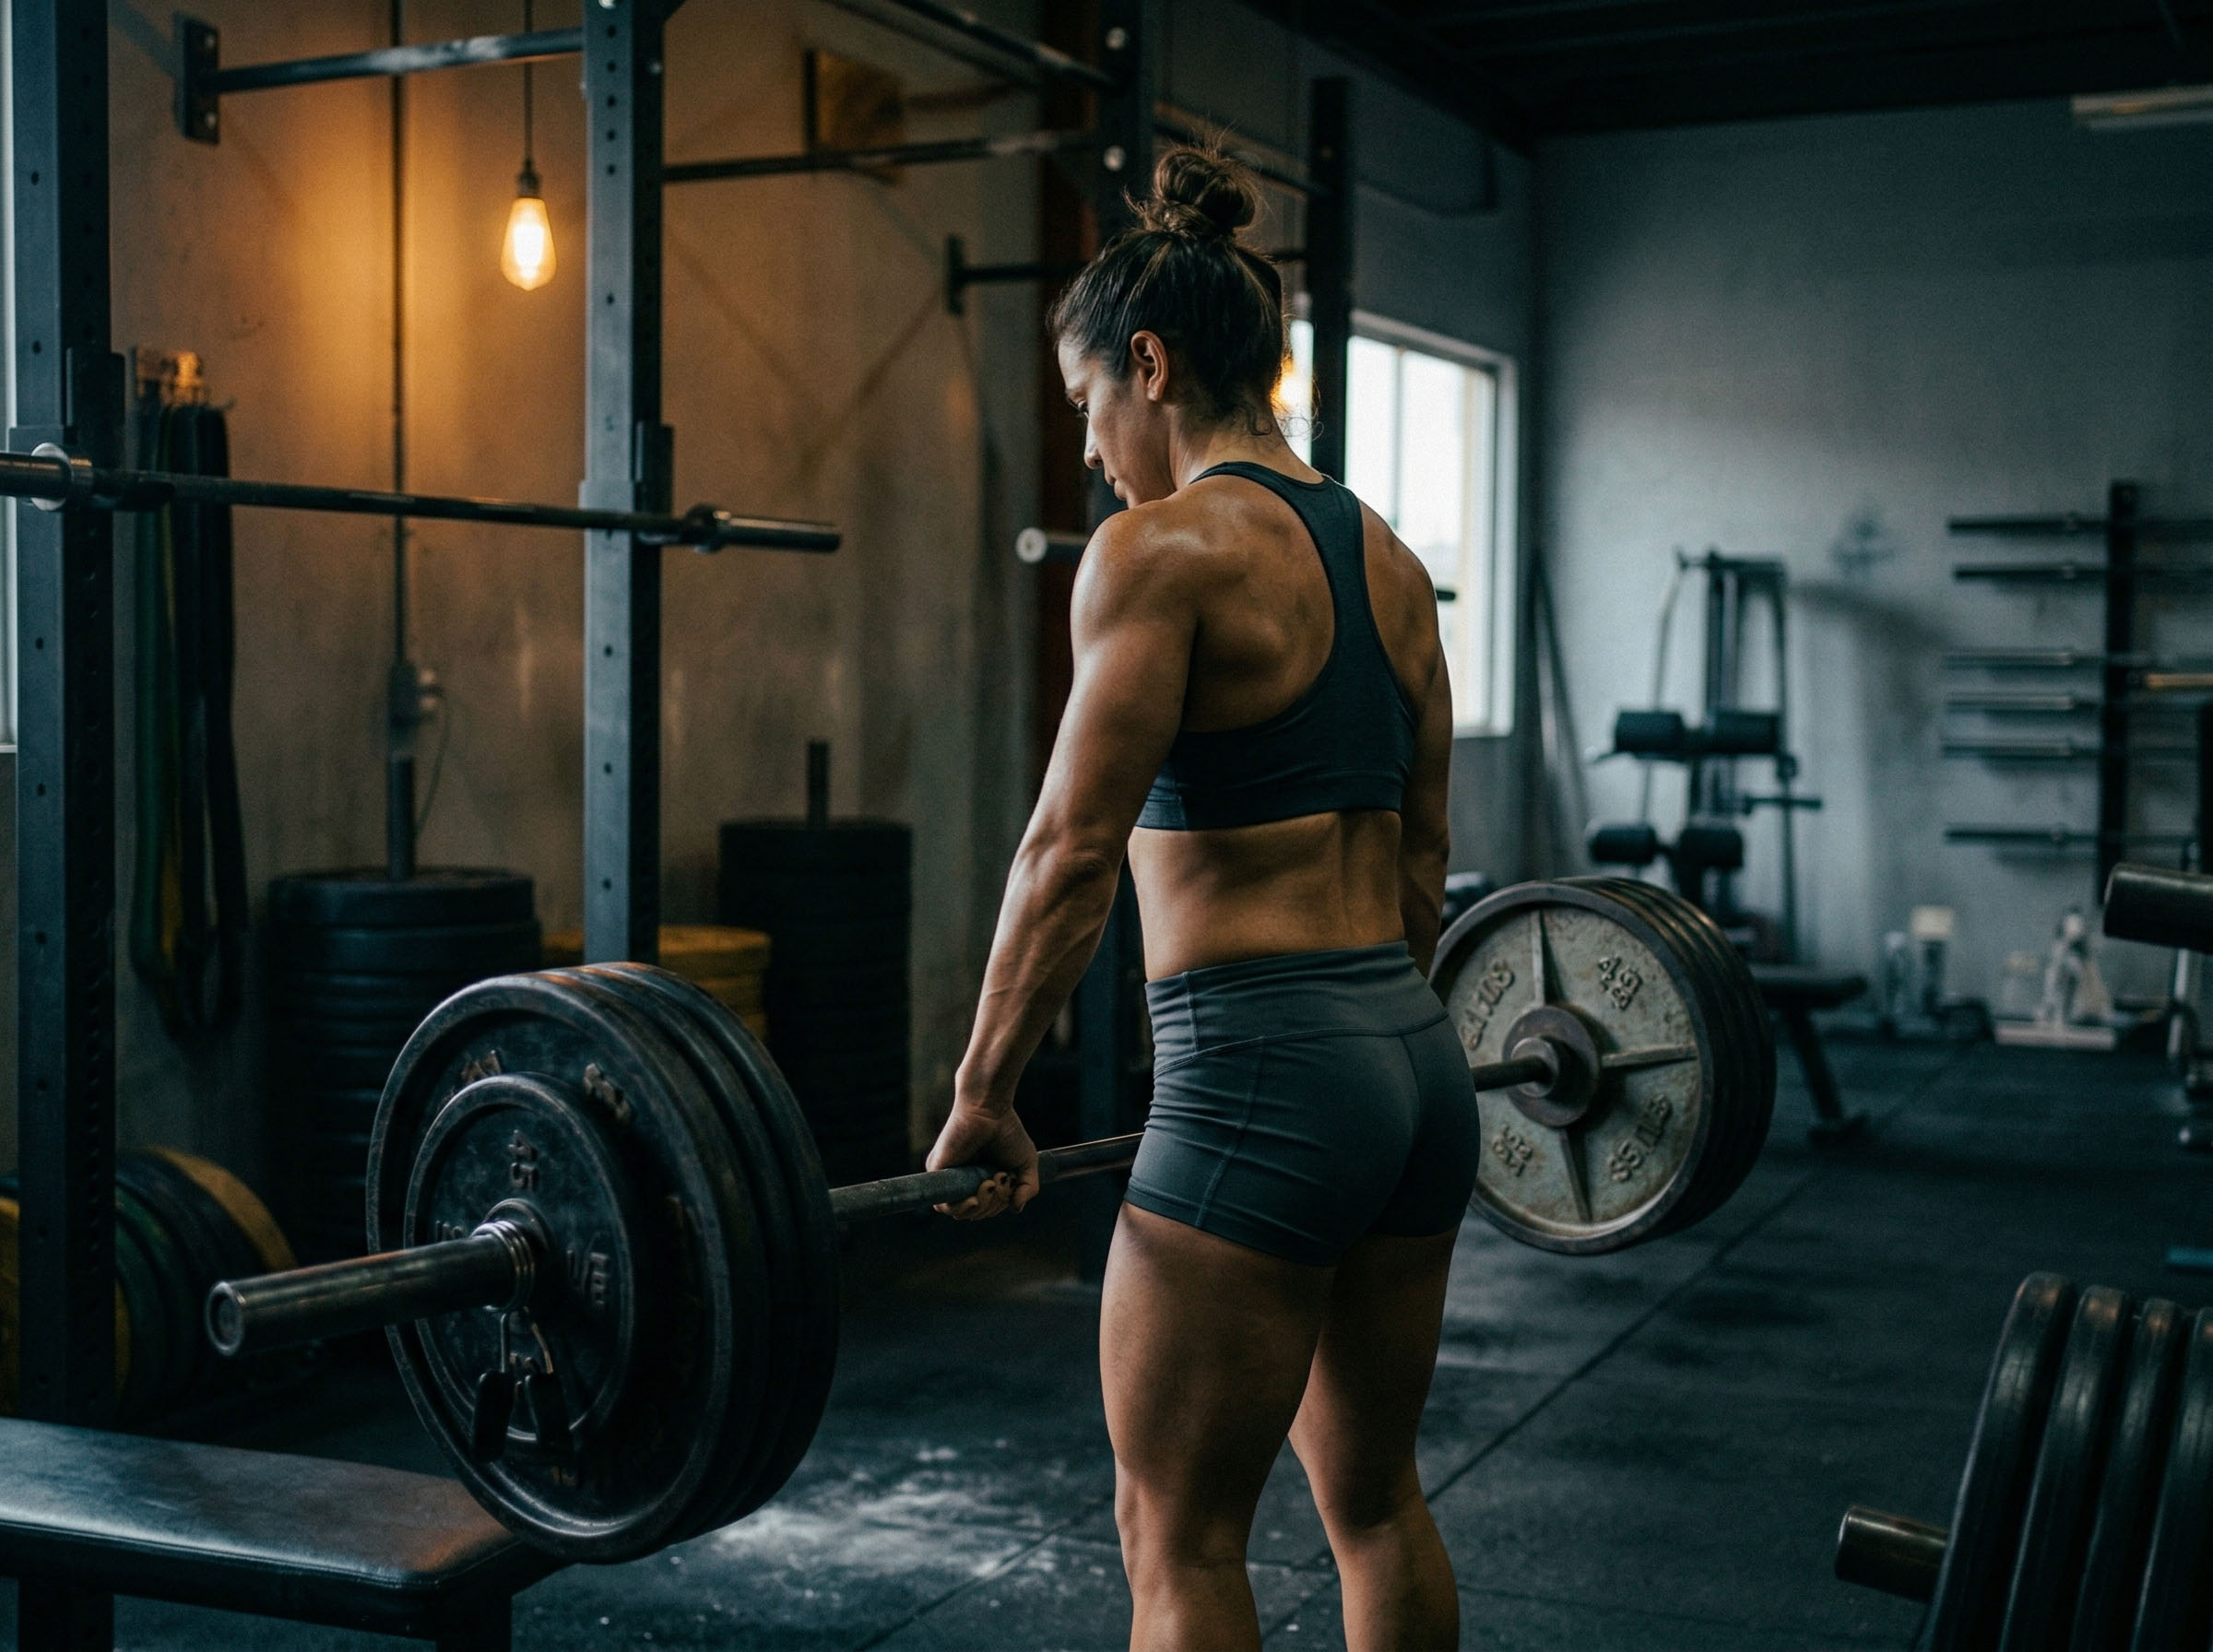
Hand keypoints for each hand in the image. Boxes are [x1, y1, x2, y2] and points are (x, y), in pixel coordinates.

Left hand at [925, 1099, 1039, 1220]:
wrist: (989, 1109)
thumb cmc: (1007, 1132)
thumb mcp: (1026, 1165)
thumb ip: (1028, 1189)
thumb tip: (1015, 1209)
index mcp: (980, 1180)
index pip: (986, 1208)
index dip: (999, 1204)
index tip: (1009, 1181)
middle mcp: (963, 1180)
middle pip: (975, 1213)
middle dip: (993, 1203)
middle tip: (1000, 1178)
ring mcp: (950, 1177)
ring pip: (959, 1212)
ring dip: (981, 1205)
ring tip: (990, 1182)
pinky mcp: (937, 1172)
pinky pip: (944, 1204)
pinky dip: (963, 1205)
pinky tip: (977, 1192)